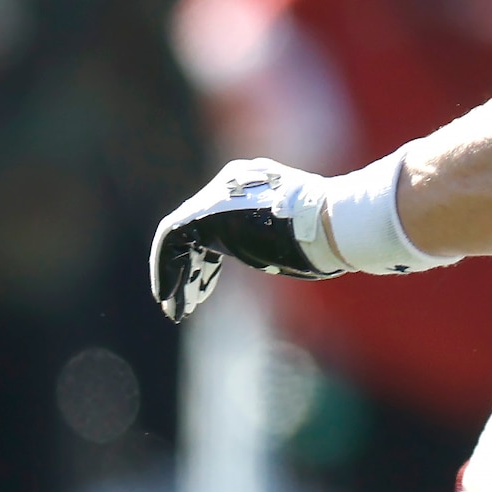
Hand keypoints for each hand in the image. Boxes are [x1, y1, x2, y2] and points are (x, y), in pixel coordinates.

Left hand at [154, 154, 339, 317]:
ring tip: (174, 308)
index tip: (206, 286)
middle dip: (191, 269)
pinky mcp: (200, 213)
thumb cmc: (327, 235)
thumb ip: (284, 240)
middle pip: (197, 230)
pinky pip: (169, 241)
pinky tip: (168, 297)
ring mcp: (214, 195)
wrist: (324, 224)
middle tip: (187, 300)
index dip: (209, 259)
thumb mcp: (303, 233)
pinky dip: (164, 271)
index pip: (219, 220)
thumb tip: (308, 260)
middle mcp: (229, 183)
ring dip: (176, 275)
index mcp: (254, 183)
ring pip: (179, 237)